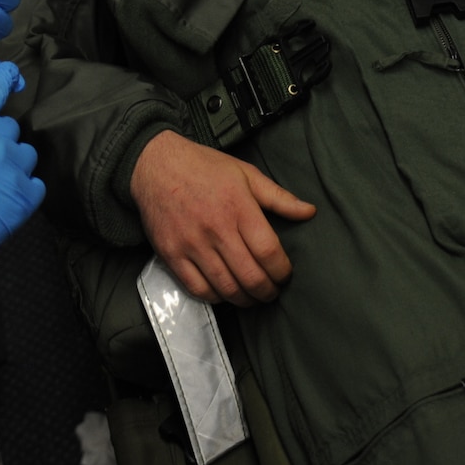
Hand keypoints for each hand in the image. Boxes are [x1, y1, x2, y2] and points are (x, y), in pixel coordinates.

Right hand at [128, 130, 316, 306]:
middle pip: (250, 276)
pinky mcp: (172, 255)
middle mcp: (216, 229)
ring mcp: (191, 244)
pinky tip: (225, 292)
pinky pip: (198, 289)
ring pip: (226, 288)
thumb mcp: (246, 174)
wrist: (155, 165)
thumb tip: (310, 212)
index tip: (285, 275)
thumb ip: (279, 197)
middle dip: (267, 291)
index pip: (268, 252)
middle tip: (272, 292)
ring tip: (252, 296)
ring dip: (245, 299)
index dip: (282, 271)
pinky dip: (216, 297)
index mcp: (238, 207)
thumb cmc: (204, 167)